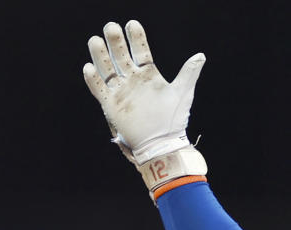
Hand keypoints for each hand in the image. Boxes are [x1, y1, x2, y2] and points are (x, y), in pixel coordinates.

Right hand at [83, 20, 204, 163]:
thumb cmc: (174, 119)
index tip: (132, 23)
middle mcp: (133, 81)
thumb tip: (201, 55)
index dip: (136, 38)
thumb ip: (189, 73)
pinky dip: (93, 79)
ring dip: (100, 55)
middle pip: (120, 56)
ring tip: (95, 40)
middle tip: (111, 26)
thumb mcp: (183, 93)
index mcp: (149, 76)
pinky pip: (99, 89)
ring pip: (107, 69)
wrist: (162, 143)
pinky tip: (89, 67)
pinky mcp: (111, 105)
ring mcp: (121, 92)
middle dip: (115, 42)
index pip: (140, 52)